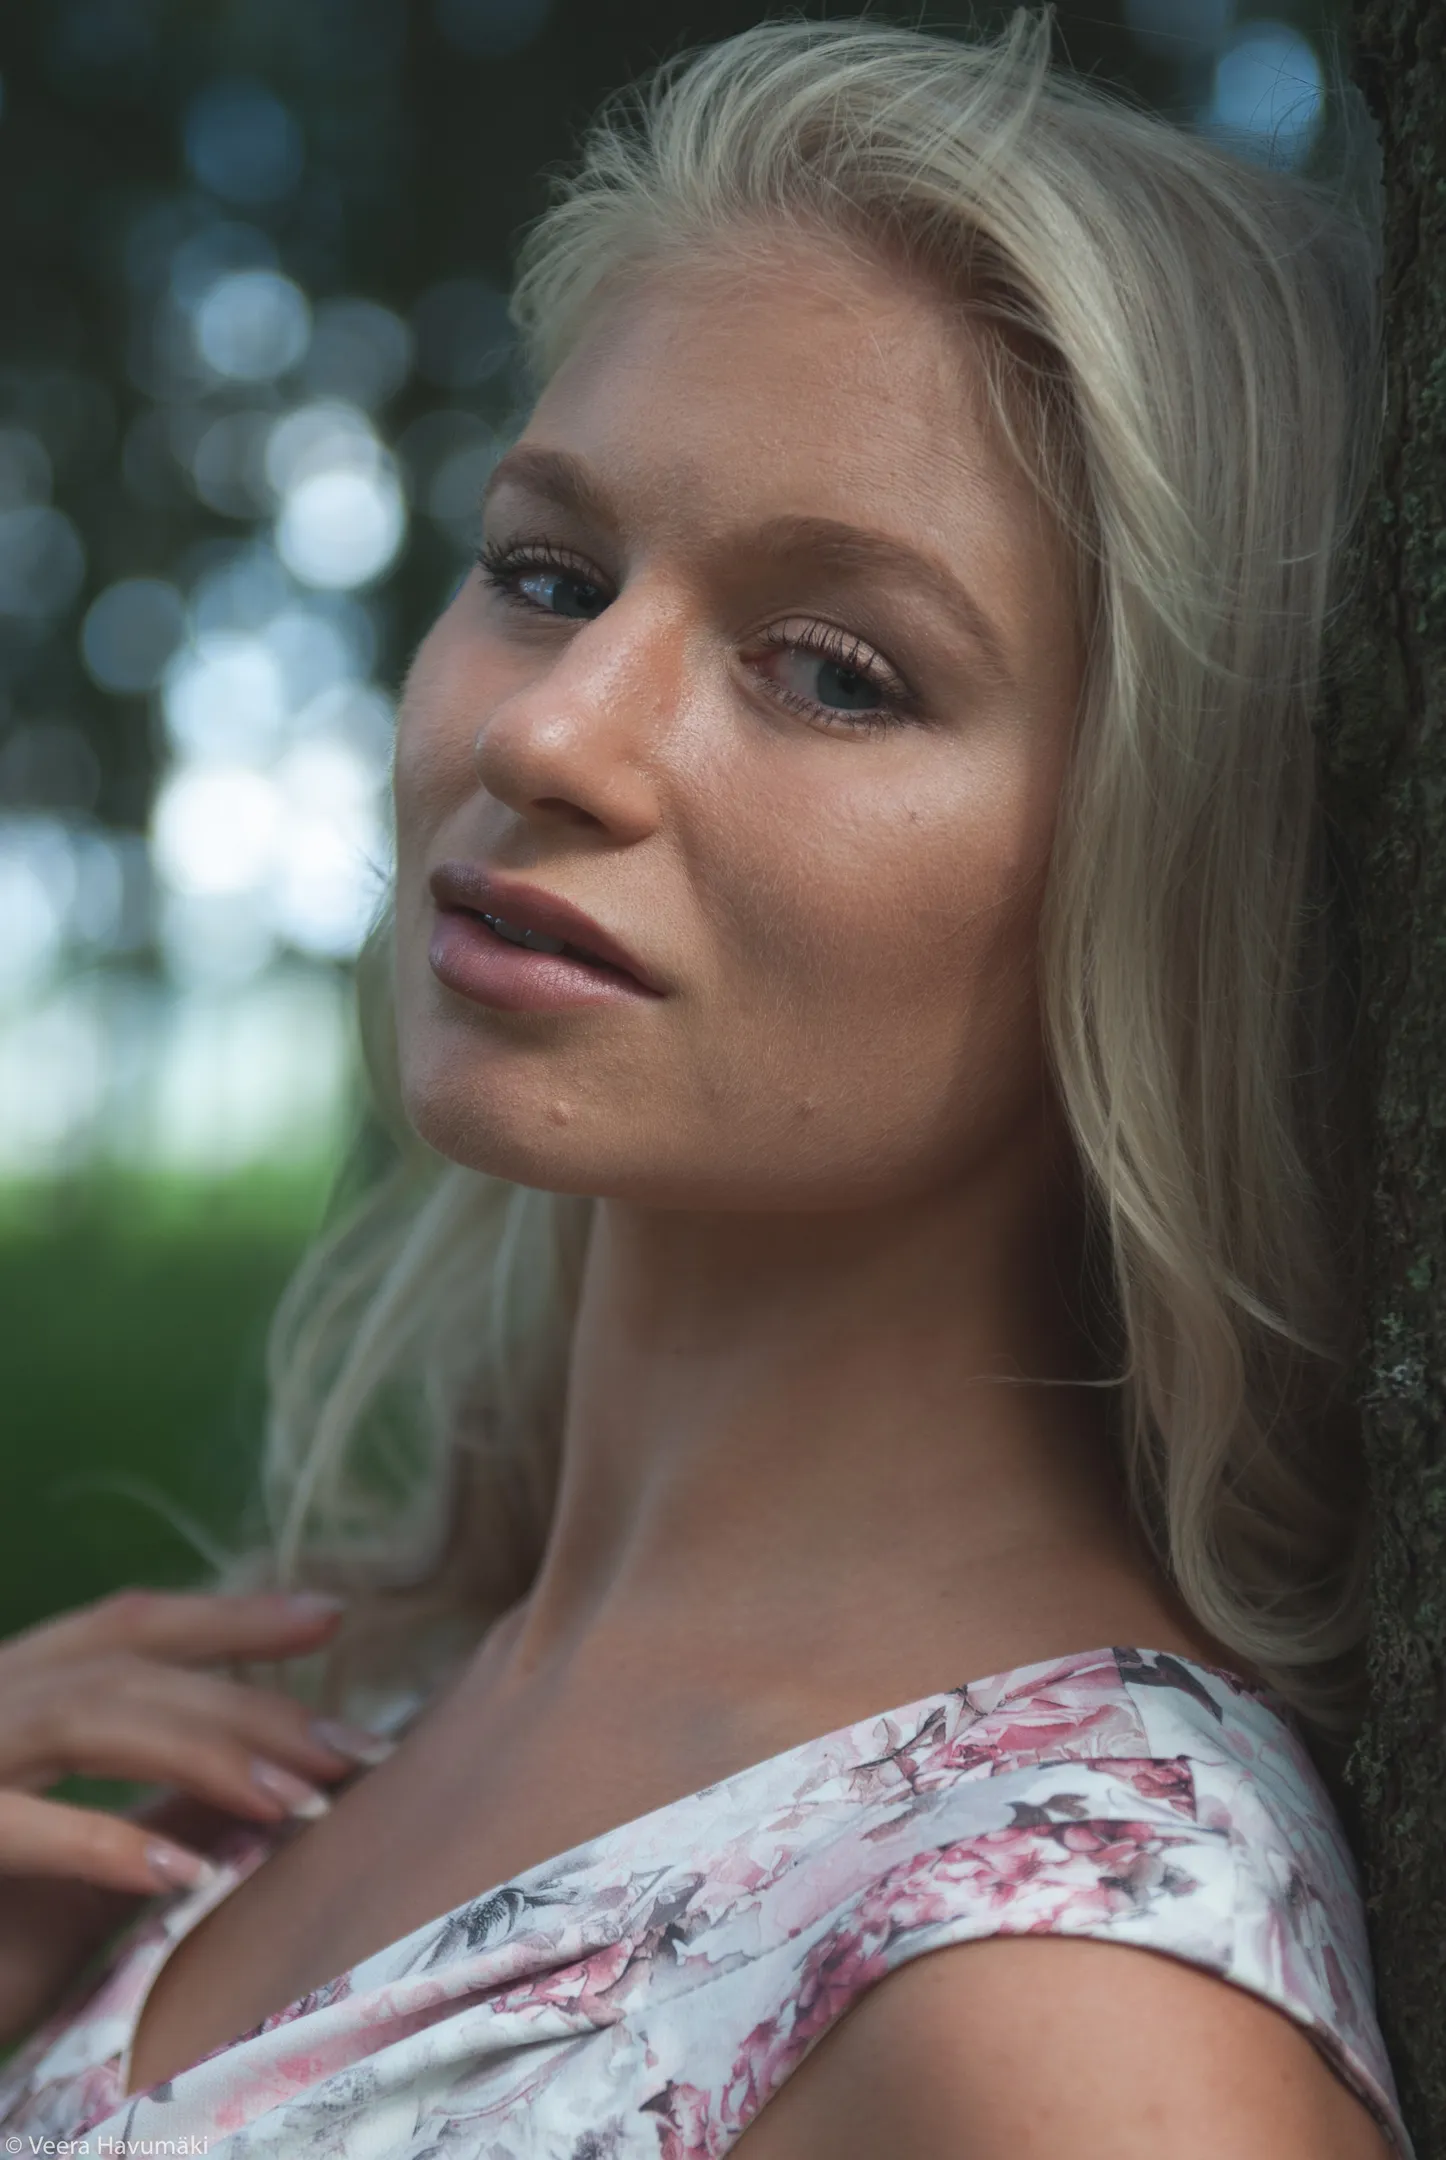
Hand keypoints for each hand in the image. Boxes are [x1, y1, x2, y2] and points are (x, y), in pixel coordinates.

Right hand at [0, 1587, 389, 1897]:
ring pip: (86, 1713)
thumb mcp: (75, 1873)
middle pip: (127, 1666)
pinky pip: (13, 1824)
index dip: (228, 1613)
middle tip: (354, 1747)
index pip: (128, 1623)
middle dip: (249, 1699)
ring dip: (201, 1750)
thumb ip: (157, 1815)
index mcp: (10, 1690)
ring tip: (299, 1800)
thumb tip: (275, 1783)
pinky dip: (102, 1845)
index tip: (332, 1617)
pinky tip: (185, 1876)